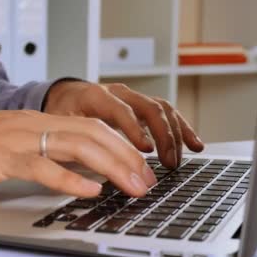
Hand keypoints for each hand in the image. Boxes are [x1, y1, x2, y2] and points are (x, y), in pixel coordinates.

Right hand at [0, 110, 157, 197]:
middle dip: (127, 157)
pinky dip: (69, 178)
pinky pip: (41, 165)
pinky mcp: (0, 156)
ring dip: (112, 166)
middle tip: (148, 181)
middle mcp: (34, 125)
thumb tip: (72, 171)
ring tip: (133, 186)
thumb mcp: (10, 144)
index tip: (141, 168)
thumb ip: (41, 153)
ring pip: (77, 146)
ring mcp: (19, 139)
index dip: (122, 146)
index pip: (92, 127)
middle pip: (94, 134)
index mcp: (38, 122)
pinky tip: (90, 189)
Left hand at [43, 80, 204, 167]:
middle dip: (162, 137)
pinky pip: (167, 113)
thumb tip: (87, 163)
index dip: (135, 130)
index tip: (146, 151)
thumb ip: (75, 138)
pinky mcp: (142, 105)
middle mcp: (119, 93)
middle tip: (167, 163)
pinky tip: (195, 145)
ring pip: (162, 110)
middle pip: (149, 108)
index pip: (121, 110)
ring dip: (175, 135)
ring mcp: (133, 98)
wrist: (65, 95)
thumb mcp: (61, 124)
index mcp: (97, 95)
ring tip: (178, 160)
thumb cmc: (63, 112)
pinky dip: (181, 129)